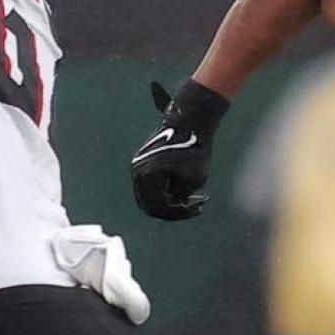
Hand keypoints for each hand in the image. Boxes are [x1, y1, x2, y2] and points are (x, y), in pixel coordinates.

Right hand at [130, 80, 227, 220]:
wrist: (189, 120)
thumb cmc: (193, 148)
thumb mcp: (194, 180)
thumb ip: (181, 197)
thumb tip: (173, 204)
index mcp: (148, 176)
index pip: (158, 208)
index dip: (179, 214)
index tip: (197, 209)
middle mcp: (137, 172)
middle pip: (149, 205)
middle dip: (172, 209)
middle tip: (193, 207)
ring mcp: (138, 166)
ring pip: (149, 195)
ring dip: (167, 200)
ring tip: (190, 198)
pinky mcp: (142, 161)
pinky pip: (150, 184)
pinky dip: (163, 189)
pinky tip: (182, 187)